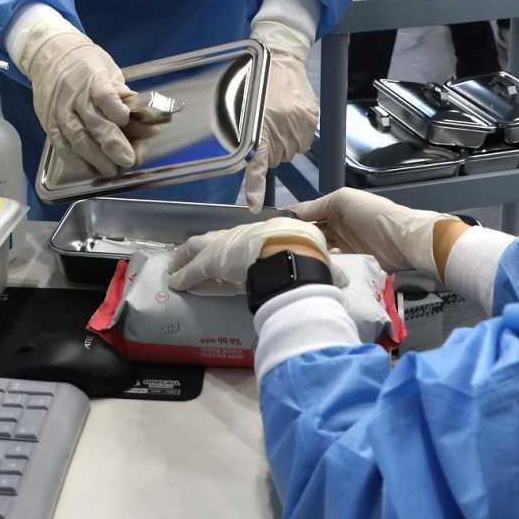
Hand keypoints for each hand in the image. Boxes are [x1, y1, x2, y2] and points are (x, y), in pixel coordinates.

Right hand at [17, 29, 136, 176]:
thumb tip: (147, 119)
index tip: (127, 120)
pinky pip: (61, 145)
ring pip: (77, 138)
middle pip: (93, 123)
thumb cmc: (86, 65)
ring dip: (95, 158)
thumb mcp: (109, 71)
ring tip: (112, 171)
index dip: (116, 109)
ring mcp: (60, 112)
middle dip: (112, 144)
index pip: (104, 95)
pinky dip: (75, 160)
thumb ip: (124, 96)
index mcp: (93, 79)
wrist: (50, 56)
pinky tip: (89, 169)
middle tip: (128, 160)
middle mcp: (75, 97)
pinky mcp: (49, 123)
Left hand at [165, 216, 339, 290]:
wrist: (291, 249)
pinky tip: (174, 282)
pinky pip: (194, 270)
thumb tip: (345, 282)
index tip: (223, 255)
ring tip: (174, 269)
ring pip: (199, 252)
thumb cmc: (304, 251)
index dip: (230, 248)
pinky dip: (184, 276)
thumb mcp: (316, 259)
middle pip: (213, 241)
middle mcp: (240, 236)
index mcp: (261, 236)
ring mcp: (225, 247)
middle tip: (185, 257)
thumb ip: (326, 271)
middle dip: (199, 249)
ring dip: (186, 262)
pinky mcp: (211, 261)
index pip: (241, 241)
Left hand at [242, 17, 317, 209]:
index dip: (254, 186)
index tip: (254, 204)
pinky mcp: (311, 118)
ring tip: (277, 117)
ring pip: (290, 150)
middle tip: (264, 127)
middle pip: (275, 158)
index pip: (256, 162)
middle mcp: (281, 127)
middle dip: (269, 149)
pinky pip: (303, 140)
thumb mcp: (240, 106)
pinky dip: (296, 133)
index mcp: (259, 126)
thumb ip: (247, 135)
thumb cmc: (253, 80)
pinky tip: (290, 117)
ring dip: (284, 141)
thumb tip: (251, 159)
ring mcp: (299, 124)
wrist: (280, 56)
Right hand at [291, 188, 458, 276]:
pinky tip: (309, 270)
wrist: (401, 239)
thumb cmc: (371, 214)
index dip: (290, 220)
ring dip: (309, 254)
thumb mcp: (342, 200)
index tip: (270, 230)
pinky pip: (331, 264)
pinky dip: (322, 265)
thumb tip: (290, 213)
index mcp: (334, 207)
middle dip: (297, 240)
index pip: (306, 213)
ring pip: (319, 250)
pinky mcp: (351, 263)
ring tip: (290, 262)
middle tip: (276, 251)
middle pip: (311, 234)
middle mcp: (336, 226)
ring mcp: (344, 246)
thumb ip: (316, 206)